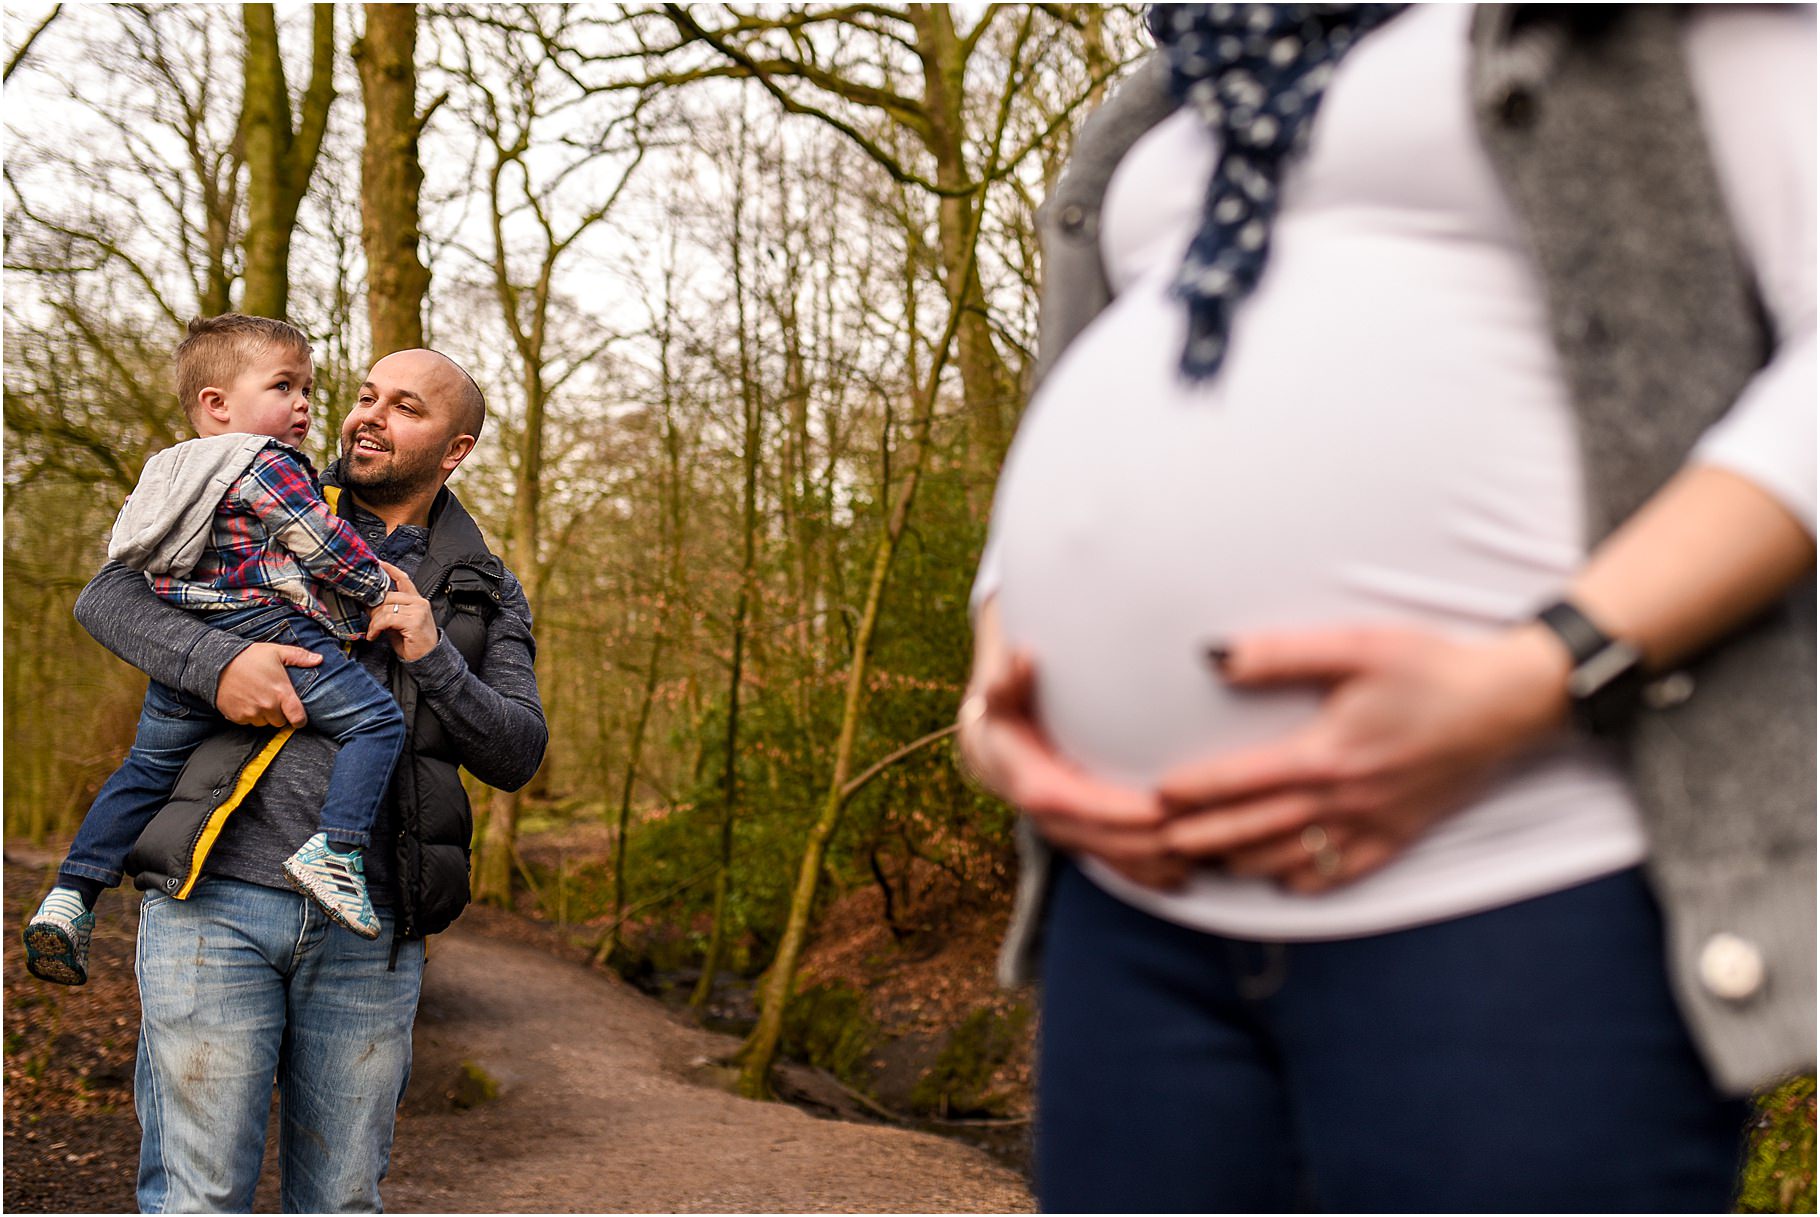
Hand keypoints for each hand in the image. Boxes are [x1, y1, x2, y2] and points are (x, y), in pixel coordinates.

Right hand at [216, 642, 322, 727]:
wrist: (216, 663)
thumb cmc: (248, 657)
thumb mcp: (276, 652)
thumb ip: (299, 657)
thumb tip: (319, 659)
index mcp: (281, 692)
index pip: (298, 717)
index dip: (300, 720)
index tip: (298, 717)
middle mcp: (267, 705)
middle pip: (280, 721)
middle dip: (279, 713)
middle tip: (273, 699)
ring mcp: (251, 712)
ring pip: (264, 723)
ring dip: (264, 715)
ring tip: (259, 698)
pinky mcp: (237, 716)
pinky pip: (248, 722)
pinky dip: (249, 715)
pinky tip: (246, 701)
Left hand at [368, 560, 438, 660]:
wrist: (427, 659)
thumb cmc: (412, 642)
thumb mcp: (397, 622)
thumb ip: (387, 610)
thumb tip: (368, 603)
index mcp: (416, 600)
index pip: (403, 579)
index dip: (390, 570)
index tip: (378, 563)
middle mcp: (418, 602)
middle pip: (387, 595)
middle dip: (373, 608)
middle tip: (368, 620)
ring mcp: (418, 611)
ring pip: (385, 608)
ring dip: (374, 621)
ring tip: (373, 631)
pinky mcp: (413, 621)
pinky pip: (386, 619)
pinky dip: (376, 627)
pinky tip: (374, 635)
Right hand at [960, 605, 1181, 889]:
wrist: (994, 742)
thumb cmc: (1006, 706)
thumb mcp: (1001, 689)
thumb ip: (1008, 677)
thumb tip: (1022, 658)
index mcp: (1030, 782)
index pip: (1075, 803)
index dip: (1117, 811)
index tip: (1160, 809)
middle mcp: (1047, 817)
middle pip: (1101, 840)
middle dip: (1148, 843)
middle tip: (1200, 833)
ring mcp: (1066, 833)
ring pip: (1111, 860)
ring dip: (1154, 864)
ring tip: (1202, 858)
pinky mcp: (1082, 839)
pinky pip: (1114, 864)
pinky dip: (1147, 873)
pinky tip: (1183, 876)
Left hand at [1157, 624, 1572, 892]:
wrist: (1508, 703)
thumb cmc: (1430, 668)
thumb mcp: (1355, 645)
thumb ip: (1281, 653)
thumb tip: (1215, 656)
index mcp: (1327, 754)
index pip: (1242, 781)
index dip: (1195, 791)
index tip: (1158, 796)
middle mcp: (1344, 800)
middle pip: (1256, 829)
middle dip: (1204, 838)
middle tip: (1159, 845)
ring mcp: (1372, 824)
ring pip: (1292, 859)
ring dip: (1243, 863)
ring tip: (1202, 862)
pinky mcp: (1399, 835)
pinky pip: (1342, 873)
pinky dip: (1304, 882)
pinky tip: (1279, 882)